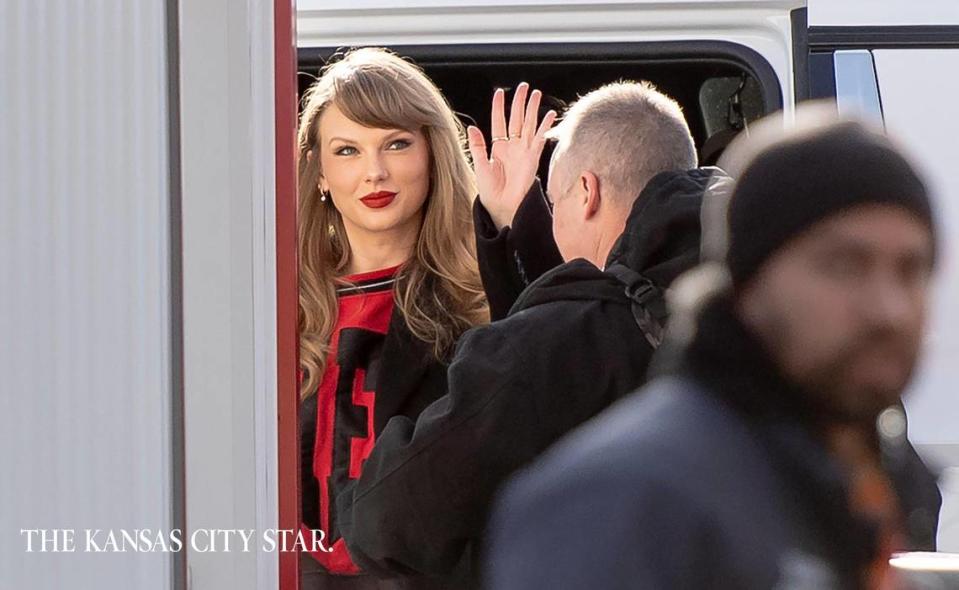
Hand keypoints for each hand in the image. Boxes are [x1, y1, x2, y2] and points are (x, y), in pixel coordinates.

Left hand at [468, 82, 556, 228]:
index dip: (499, 107)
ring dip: (532, 109)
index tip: (500, 92)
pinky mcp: (533, 158)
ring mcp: (523, 151)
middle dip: (520, 102)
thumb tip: (472, 127)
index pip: (499, 121)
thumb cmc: (490, 191)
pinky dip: (544, 126)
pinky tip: (549, 114)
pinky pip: (540, 138)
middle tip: (524, 86)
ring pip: (529, 124)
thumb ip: (478, 146)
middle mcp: (512, 147)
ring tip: (536, 94)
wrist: (502, 207)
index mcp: (498, 147)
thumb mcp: (480, 166)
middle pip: (516, 119)